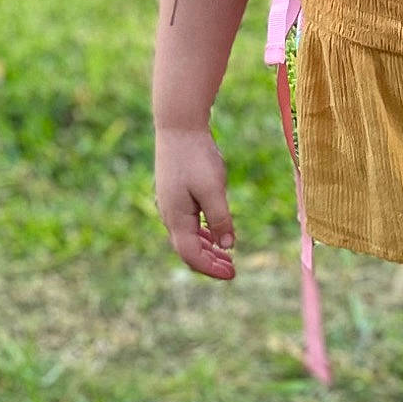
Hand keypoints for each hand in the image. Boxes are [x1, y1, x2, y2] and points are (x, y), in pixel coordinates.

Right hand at [155, 126, 236, 279]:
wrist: (178, 127)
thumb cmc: (196, 156)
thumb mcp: (213, 189)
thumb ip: (220, 219)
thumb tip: (227, 246)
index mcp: (176, 218)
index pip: (192, 256)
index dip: (212, 269)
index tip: (233, 274)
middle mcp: (170, 215)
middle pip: (188, 251)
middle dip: (210, 263)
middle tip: (233, 270)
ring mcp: (171, 205)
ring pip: (188, 238)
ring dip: (207, 250)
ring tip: (227, 256)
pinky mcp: (176, 195)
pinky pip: (188, 224)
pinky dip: (203, 234)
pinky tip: (216, 235)